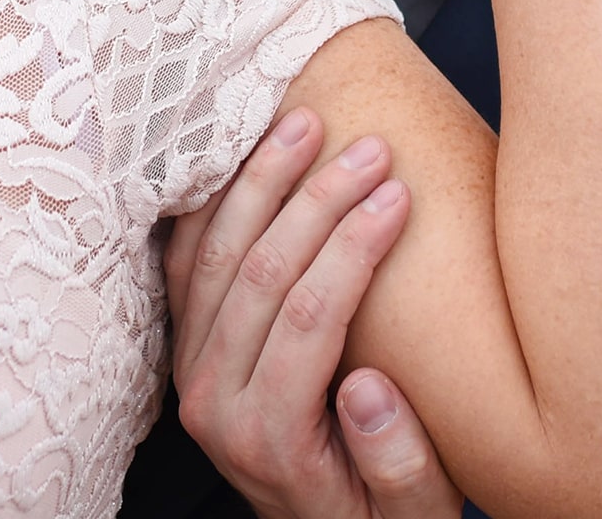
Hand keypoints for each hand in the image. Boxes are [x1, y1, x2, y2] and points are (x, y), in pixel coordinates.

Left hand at [165, 109, 461, 518]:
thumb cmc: (377, 515)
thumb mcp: (413, 516)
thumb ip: (397, 465)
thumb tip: (366, 386)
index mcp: (269, 438)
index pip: (309, 316)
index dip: (354, 246)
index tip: (398, 192)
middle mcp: (214, 400)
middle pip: (261, 271)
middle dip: (319, 197)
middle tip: (371, 147)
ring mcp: (192, 367)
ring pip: (216, 252)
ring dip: (262, 179)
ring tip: (307, 122)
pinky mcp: (188, 343)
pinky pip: (187, 257)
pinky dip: (213, 199)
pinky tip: (245, 152)